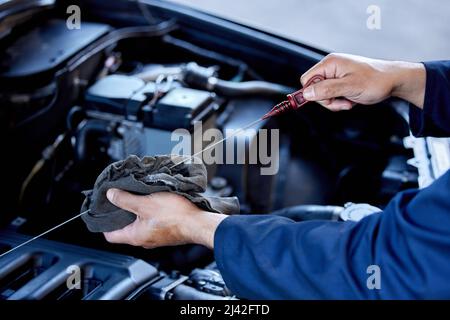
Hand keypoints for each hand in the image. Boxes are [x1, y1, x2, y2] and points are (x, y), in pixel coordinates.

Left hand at [103, 189, 226, 248]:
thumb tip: (110, 196)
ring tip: (140, 196)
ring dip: (138, 211)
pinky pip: (153, 223)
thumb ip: (125, 200)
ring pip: (140, 224)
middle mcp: (144, 240)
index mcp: (135, 236)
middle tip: (122, 197)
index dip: (104, 222)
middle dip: (122, 213)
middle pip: (125, 228)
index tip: (104, 209)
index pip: (110, 235)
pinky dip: (151, 213)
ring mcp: (156, 237)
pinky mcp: (167, 232)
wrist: (198, 222)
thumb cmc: (175, 216)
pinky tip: (156, 201)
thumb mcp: (145, 203)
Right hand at [301, 53, 425, 110]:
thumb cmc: (376, 80)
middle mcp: (331, 67)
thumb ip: (326, 89)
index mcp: (330, 63)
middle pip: (314, 89)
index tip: (325, 100)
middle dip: (327, 99)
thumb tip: (306, 94)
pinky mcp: (341, 82)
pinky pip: (332, 95)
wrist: (393, 81)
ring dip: (335, 102)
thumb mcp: (349, 87)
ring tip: (349, 100)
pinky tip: (351, 99)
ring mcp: (336, 74)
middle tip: (342, 101)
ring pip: (323, 94)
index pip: (307, 80)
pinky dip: (340, 101)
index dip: (312, 92)